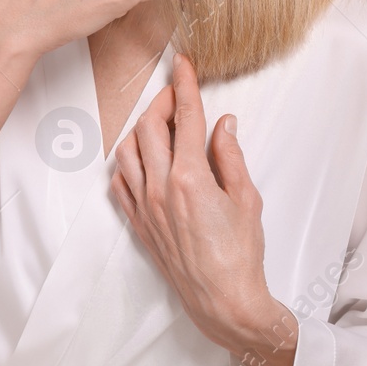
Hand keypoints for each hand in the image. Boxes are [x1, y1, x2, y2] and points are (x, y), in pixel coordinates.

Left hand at [110, 54, 297, 365]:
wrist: (223, 300)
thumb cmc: (241, 254)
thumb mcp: (247, 199)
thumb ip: (231, 156)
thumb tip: (223, 124)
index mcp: (191, 177)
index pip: (185, 118)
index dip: (184, 86)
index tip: (183, 65)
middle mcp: (160, 187)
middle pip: (148, 127)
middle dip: (161, 102)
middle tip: (176, 95)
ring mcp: (145, 206)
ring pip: (127, 150)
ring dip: (141, 129)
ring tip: (161, 125)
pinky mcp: (138, 222)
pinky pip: (119, 182)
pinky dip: (128, 163)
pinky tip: (143, 159)